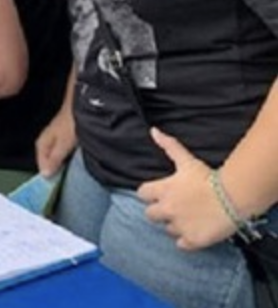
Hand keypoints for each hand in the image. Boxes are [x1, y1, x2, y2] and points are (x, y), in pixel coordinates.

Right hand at [35, 107, 76, 176]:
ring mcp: (54, 140)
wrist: (80, 108)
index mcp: (42, 144)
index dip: (48, 177)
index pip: (41, 166)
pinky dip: (66, 159)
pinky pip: (61, 154)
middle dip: (55, 171)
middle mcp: (45, 142)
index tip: (57, 186)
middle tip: (65, 181)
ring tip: (70, 173)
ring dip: (61, 165)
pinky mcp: (63, 139)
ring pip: (55, 158)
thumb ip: (54, 159)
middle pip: (47, 162)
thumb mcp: (62, 144)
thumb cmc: (70, 125)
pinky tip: (73, 161)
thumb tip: (45, 175)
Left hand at [137, 128, 232, 249]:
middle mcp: (166, 209)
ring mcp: (179, 226)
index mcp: (162, 190)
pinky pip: (181, 244)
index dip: (149, 194)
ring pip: (167, 230)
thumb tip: (153, 131)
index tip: (159, 193)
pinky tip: (194, 232)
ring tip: (187, 218)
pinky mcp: (192, 240)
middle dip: (159, 211)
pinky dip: (186, 240)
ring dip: (174, 225)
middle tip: (173, 207)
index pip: (142, 194)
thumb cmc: (208, 177)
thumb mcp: (186, 160)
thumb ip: (168, 146)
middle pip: (150, 215)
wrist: (233, 197)